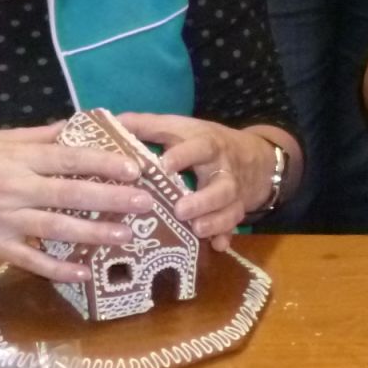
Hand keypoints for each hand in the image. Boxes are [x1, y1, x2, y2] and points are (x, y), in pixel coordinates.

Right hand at [0, 123, 154, 285]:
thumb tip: (76, 127)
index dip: (104, 163)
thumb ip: (37, 136)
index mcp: (16, 157)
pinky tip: (84, 272)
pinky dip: (58, 268)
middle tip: (145, 204)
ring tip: (127, 237)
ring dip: (95, 234)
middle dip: (112, 199)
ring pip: (58, 228)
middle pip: (71, 193)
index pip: (69, 158)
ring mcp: (4, 219)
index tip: (135, 167)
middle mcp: (14, 187)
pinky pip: (31, 260)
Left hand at [114, 112, 277, 251]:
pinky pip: (235, 227)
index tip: (164, 166)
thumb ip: (148, 126)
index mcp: (208, 146)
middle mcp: (223, 170)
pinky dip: (227, 236)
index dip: (184, 156)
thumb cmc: (204, 141)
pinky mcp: (237, 211)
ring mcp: (233, 193)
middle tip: (179, 210)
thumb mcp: (181, 128)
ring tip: (195, 230)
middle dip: (203, 199)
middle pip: (221, 185)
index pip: (199, 148)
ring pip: (231, 209)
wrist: (254, 156)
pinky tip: (217, 246)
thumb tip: (114, 122)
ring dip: (215, 221)